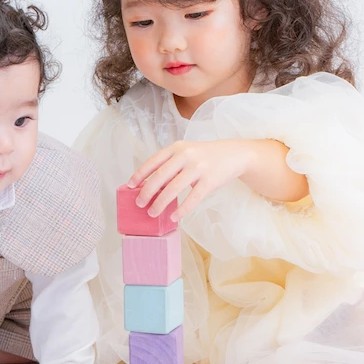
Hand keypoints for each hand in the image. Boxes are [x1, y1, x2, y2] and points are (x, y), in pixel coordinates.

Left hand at [129, 139, 253, 220]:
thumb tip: (149, 185)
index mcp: (177, 147)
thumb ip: (171, 164)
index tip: (129, 186)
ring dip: (160, 203)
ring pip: (174, 188)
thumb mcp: (187, 152)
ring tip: (152, 213)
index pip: (153, 161)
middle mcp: (186, 155)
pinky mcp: (210, 180)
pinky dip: (182, 209)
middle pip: (160, 176)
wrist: (234, 154)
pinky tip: (174, 217)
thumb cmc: (205, 156)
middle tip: (139, 204)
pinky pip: (192, 198)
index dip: (139, 174)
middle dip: (146, 191)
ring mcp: (198, 167)